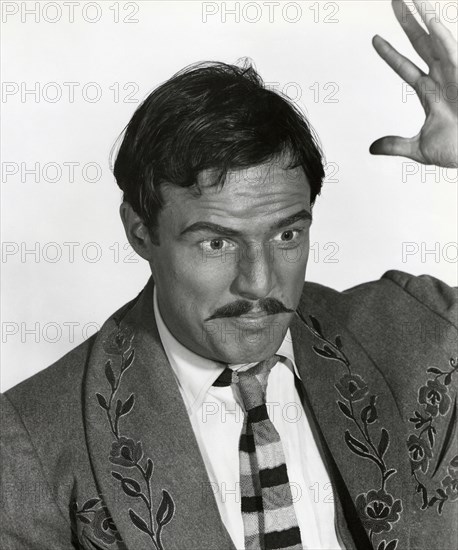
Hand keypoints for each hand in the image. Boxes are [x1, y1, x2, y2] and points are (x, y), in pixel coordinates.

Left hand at [370, 0, 457, 167]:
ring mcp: (454, 75)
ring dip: (425, 19)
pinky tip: (431, 22)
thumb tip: (372, 148)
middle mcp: (442, 79)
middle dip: (408, 23)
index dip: (390, 53)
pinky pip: (452, 53)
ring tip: (413, 0)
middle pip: (421, 44)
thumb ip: (395, 144)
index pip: (404, 67)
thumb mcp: (419, 148)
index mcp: (429, 93)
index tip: (374, 39)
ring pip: (436, 41)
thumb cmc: (456, 150)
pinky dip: (442, 38)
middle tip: (396, 1)